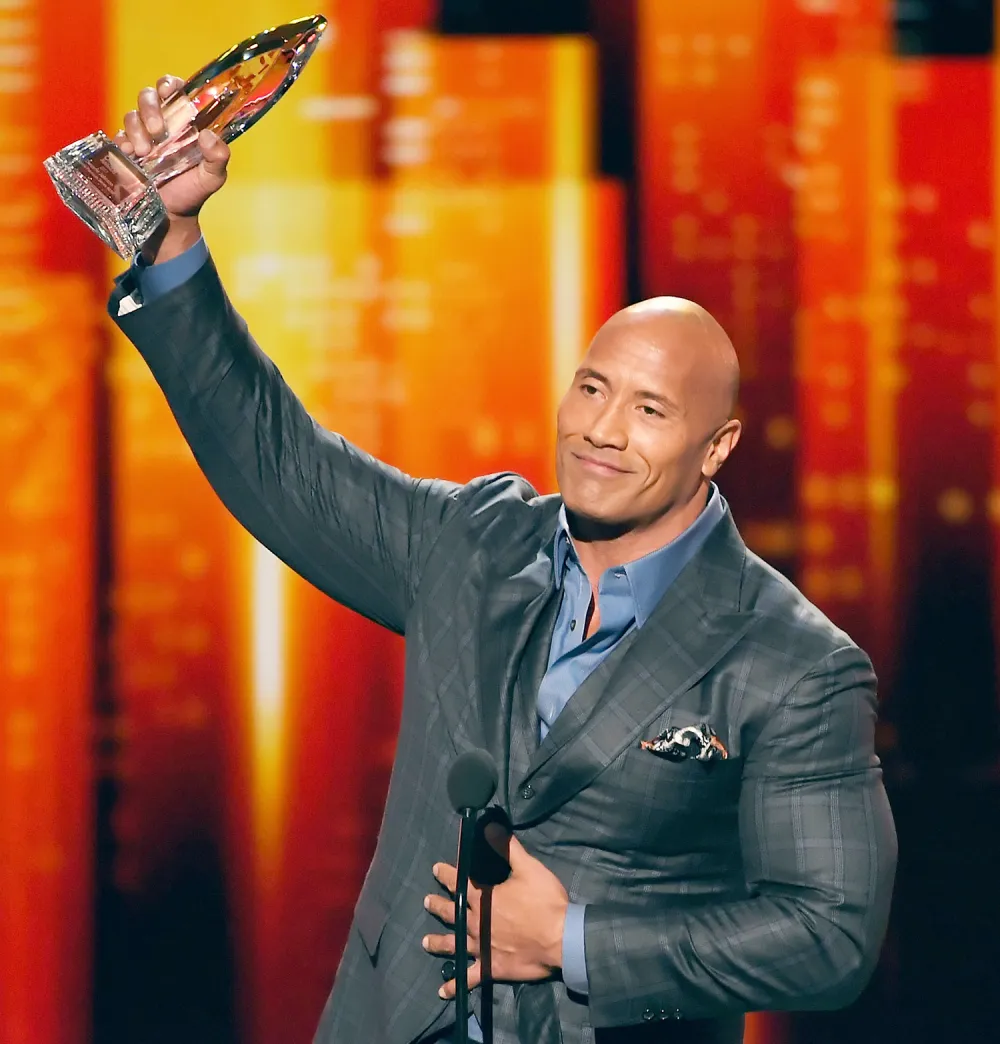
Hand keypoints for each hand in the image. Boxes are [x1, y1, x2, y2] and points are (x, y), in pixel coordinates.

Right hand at [115, 75, 230, 261]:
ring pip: (131, 114)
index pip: (175, 91)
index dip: (170, 85)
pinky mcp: (123, 150)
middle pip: (148, 95)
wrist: (169, 218)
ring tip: (145, 151)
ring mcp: (140, 136)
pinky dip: (123, 141)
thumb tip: (209, 136)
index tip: (171, 92)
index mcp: (183, 124)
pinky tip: (132, 156)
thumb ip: (218, 157)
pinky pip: (117, 135)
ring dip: (137, 128)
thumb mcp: (212, 178)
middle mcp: (161, 125)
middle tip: (157, 129)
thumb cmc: (192, 193)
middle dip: (150, 106)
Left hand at [423, 832, 569, 999]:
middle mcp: (476, 923)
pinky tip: (443, 991)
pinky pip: (469, 978)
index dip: (447, 873)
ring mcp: (481, 947)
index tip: (436, 869)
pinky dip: (455, 985)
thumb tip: (490, 826)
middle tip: (426, 901)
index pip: (460, 882)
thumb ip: (507, 848)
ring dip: (438, 942)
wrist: (560, 939)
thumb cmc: (544, 902)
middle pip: (452, 913)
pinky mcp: (490, 968)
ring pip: (453, 945)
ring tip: (425, 942)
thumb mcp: (528, 868)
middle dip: (438, 905)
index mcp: (484, 898)